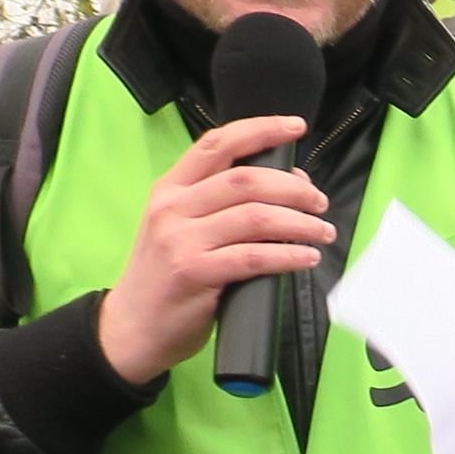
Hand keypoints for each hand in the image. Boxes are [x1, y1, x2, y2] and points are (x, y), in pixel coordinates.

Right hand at [96, 114, 330, 383]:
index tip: (295, 126)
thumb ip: (220, 204)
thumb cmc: (166, 276)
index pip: (216, 144)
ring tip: (322, 232)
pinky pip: (255, 256)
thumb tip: (287, 184)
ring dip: (300, 222)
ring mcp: (182, 240)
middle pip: (246, 180)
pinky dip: (289, 254)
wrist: (132, 327)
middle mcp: (172, 208)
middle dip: (293, 188)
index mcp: (170, 189)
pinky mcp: (195, 273)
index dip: (260, 130)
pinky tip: (307, 257)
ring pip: (256, 217)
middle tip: (319, 203)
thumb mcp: (180, 227)